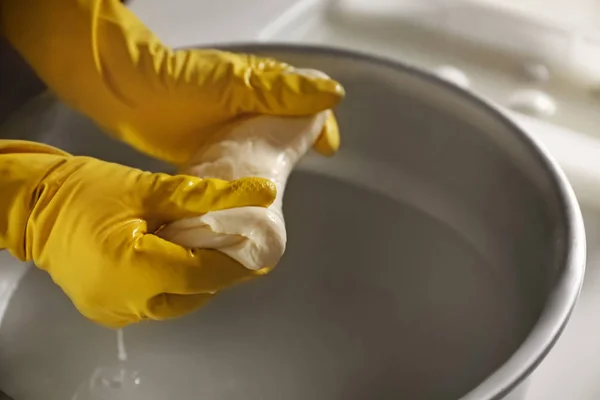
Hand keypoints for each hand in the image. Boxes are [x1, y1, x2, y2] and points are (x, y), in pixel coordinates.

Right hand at [0, 140, 275, 327]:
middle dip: (219, 271)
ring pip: (177, 302)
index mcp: (135, 270)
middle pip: (193, 293)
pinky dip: (173, 284)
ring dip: (196, 279)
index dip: (236, 263)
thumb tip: (261, 193)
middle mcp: (127, 303)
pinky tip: (178, 259)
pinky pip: (155, 303)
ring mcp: (115, 313)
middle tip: (236, 243)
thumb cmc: (88, 189)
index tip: (259, 248)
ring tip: (210, 249)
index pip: (203, 274)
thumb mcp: (150, 187)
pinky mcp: (107, 311)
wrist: (32, 205)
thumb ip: (209, 195)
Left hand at [1, 0, 344, 165]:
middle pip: (288, 126)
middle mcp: (250, 105)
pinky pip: (241, 161)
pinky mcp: (213, 147)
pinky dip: (251, 173)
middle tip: (305, 168)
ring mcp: (231, 127)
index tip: (328, 149)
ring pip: (266, 146)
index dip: (321, 124)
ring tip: (282, 184)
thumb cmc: (178, 83)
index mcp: (262, 85)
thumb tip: (333, 96)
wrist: (126, 95)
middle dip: (301, 146)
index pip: (306, 101)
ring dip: (276, 162)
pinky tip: (254, 188)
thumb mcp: (237, 86)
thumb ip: (283, 92)